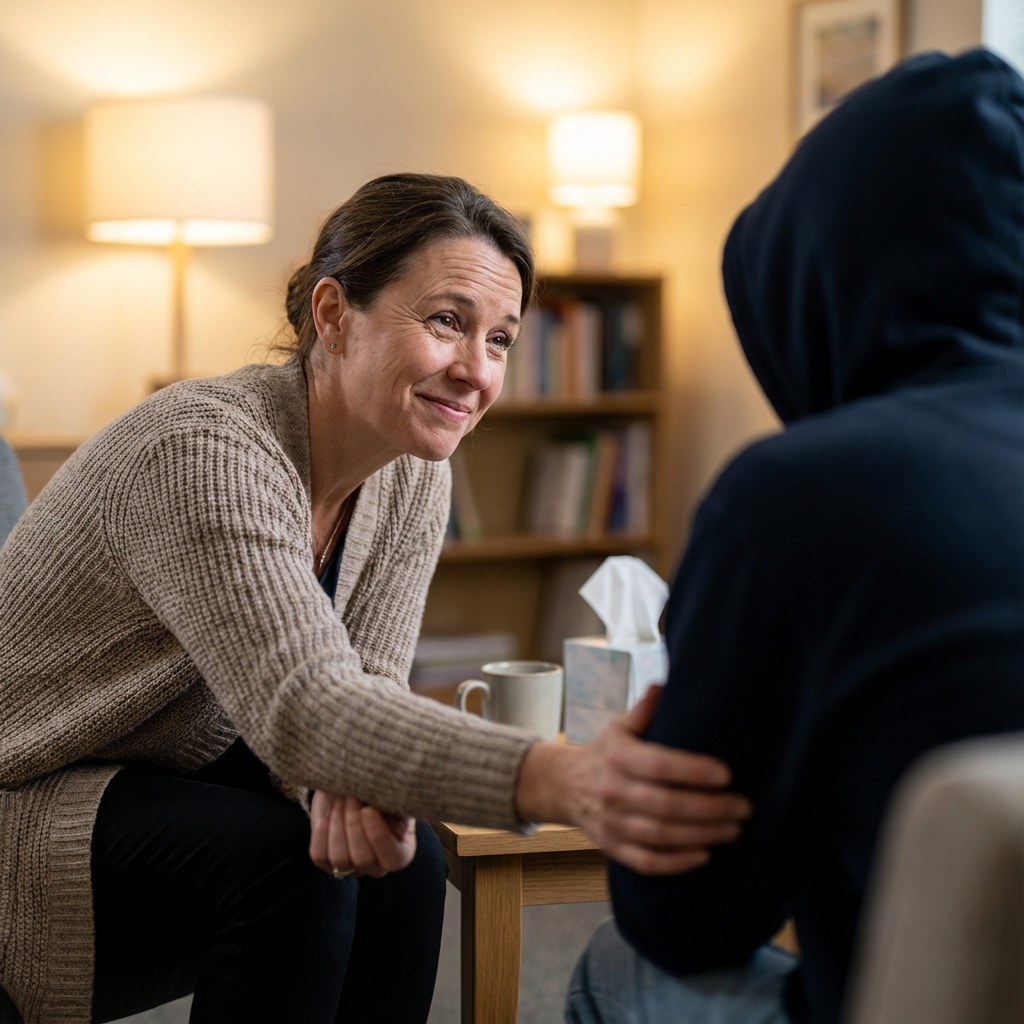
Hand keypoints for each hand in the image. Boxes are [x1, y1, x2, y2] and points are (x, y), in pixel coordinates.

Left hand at [309, 791, 416, 878]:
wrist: (353, 792)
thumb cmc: (379, 793)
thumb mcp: (391, 795)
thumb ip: (394, 801)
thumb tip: (387, 799)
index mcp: (401, 851)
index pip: (394, 858)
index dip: (380, 837)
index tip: (368, 810)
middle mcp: (376, 866)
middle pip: (363, 858)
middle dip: (354, 823)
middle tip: (352, 796)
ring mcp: (350, 868)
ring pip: (340, 858)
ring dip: (337, 825)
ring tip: (340, 800)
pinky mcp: (327, 863)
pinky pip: (320, 856)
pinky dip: (321, 835)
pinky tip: (324, 817)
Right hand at [514, 686, 750, 875]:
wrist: (564, 787)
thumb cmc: (605, 754)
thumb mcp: (619, 727)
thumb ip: (644, 710)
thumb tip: (665, 684)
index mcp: (619, 757)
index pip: (660, 765)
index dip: (694, 771)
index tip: (727, 774)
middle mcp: (614, 791)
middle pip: (667, 805)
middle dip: (710, 808)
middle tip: (743, 806)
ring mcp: (613, 823)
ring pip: (662, 835)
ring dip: (702, 834)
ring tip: (734, 829)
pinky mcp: (613, 848)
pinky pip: (647, 861)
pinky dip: (677, 862)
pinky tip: (705, 854)